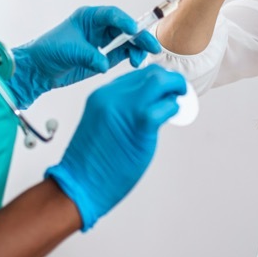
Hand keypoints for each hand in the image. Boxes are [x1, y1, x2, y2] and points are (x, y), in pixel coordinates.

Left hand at [8, 6, 161, 108]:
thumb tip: (105, 64)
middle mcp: (98, 27)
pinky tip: (135, 62)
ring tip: (140, 60)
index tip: (134, 30)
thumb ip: (90, 56)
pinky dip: (131, 57)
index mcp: (89, 17)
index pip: (112, 15)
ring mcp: (102, 42)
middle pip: (125, 28)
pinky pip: (122, 54)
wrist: (38, 69)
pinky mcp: (103, 57)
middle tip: (152, 46)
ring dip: (136, 49)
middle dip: (139, 36)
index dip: (125, 21)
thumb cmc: (48, 51)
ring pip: (126, 42)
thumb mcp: (70, 51)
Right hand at [45, 65, 186, 230]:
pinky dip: (174, 108)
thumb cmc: (90, 163)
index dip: (154, 80)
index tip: (164, 90)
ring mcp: (126, 108)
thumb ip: (119, 111)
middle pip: (150, 73)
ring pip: (160, 82)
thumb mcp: (100, 125)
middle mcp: (112, 96)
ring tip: (178, 101)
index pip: (135, 75)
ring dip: (176, 88)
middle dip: (169, 80)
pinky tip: (174, 115)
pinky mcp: (141, 124)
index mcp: (101, 95)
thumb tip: (147, 107)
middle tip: (177, 92)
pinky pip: (166, 106)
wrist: (79, 183)